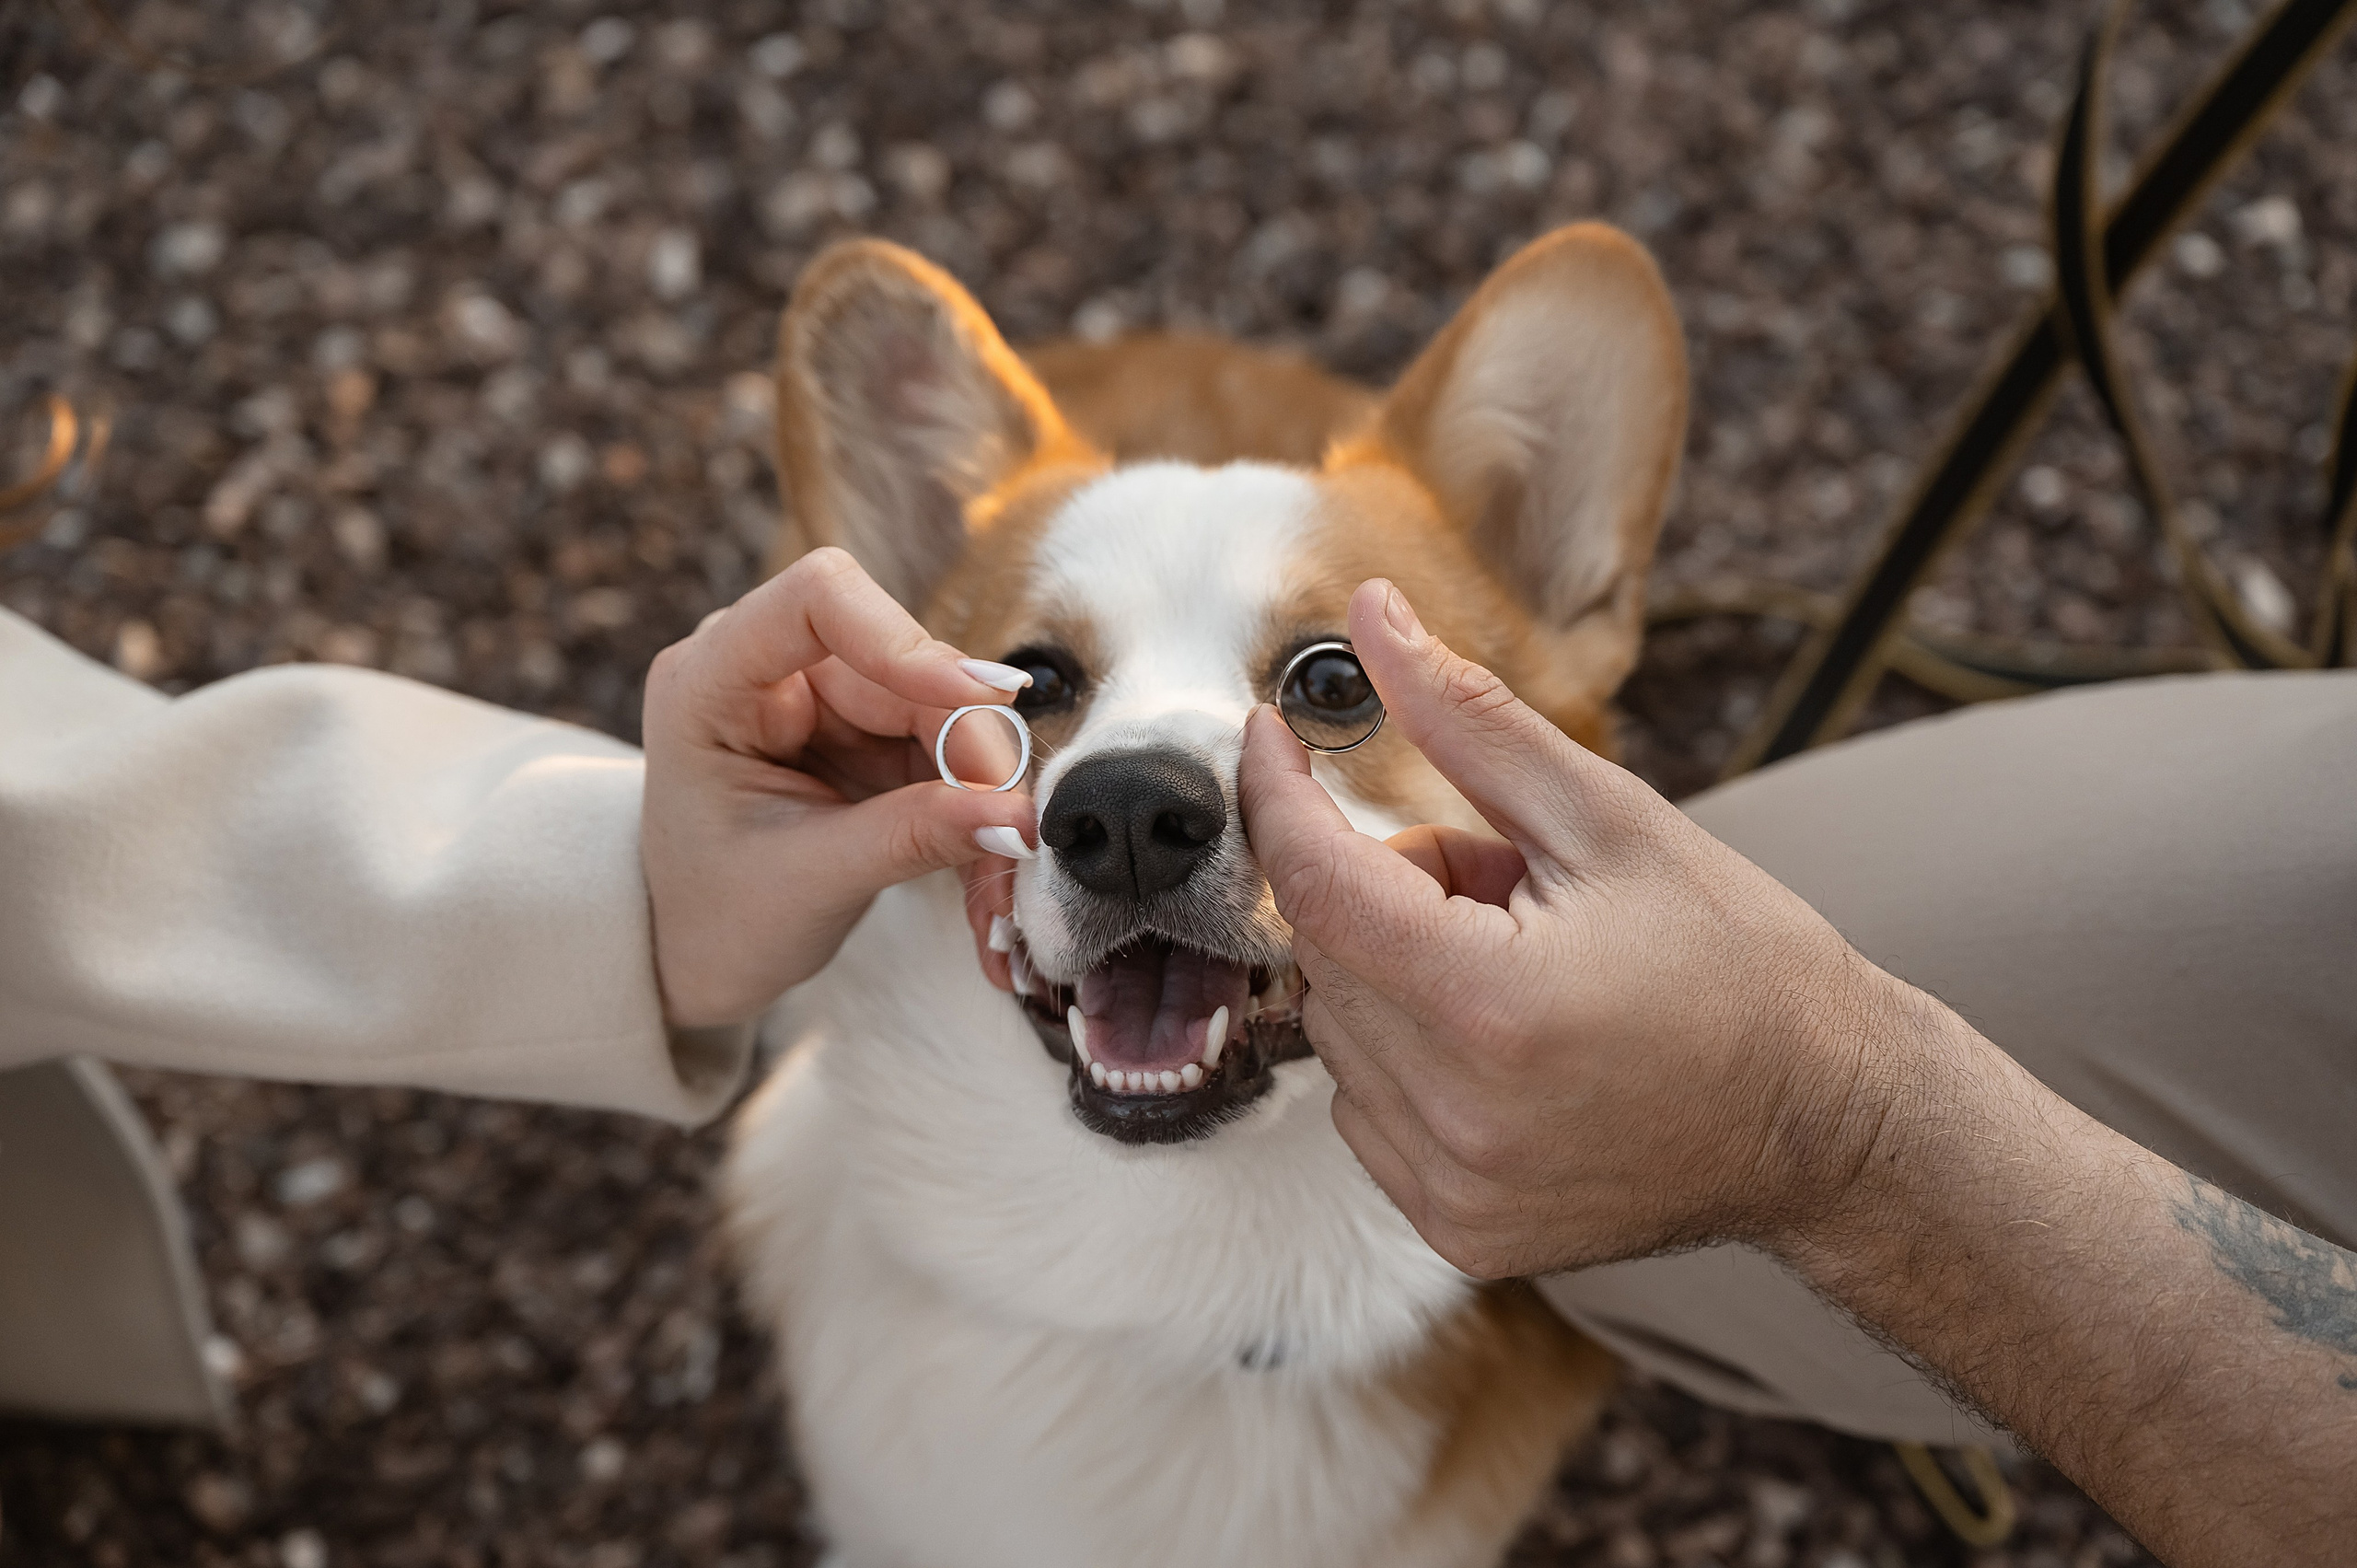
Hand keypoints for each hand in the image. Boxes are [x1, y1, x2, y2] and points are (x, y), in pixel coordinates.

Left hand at [641, 547, 1036, 1028]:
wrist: (706, 953)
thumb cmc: (720, 913)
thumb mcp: (811, 880)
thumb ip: (911, 837)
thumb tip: (1016, 815)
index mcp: (712, 681)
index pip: (816, 600)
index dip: (903, 640)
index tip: (978, 700)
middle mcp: (774, 670)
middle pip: (908, 669)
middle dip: (970, 754)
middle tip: (1011, 839)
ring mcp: (829, 699)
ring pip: (948, 711)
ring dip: (986, 797)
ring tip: (997, 889)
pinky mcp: (872, 733)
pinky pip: (954, 752)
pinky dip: (979, 815)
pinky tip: (986, 882)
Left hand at [1236, 579, 1926, 1278]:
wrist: (1827, 1121)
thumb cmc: (1740, 959)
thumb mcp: (1611, 817)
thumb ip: (1469, 718)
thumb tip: (1369, 615)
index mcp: (1493, 1004)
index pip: (1317, 884)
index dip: (1278, 796)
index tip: (1269, 738)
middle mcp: (1458, 1112)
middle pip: (1329, 954)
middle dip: (1388, 891)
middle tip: (1502, 884)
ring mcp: (1455, 1186)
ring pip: (1339, 1030)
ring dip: (1395, 974)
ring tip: (1524, 967)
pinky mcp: (1458, 1229)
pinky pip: (1367, 1107)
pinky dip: (1406, 1054)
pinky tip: (1509, 1043)